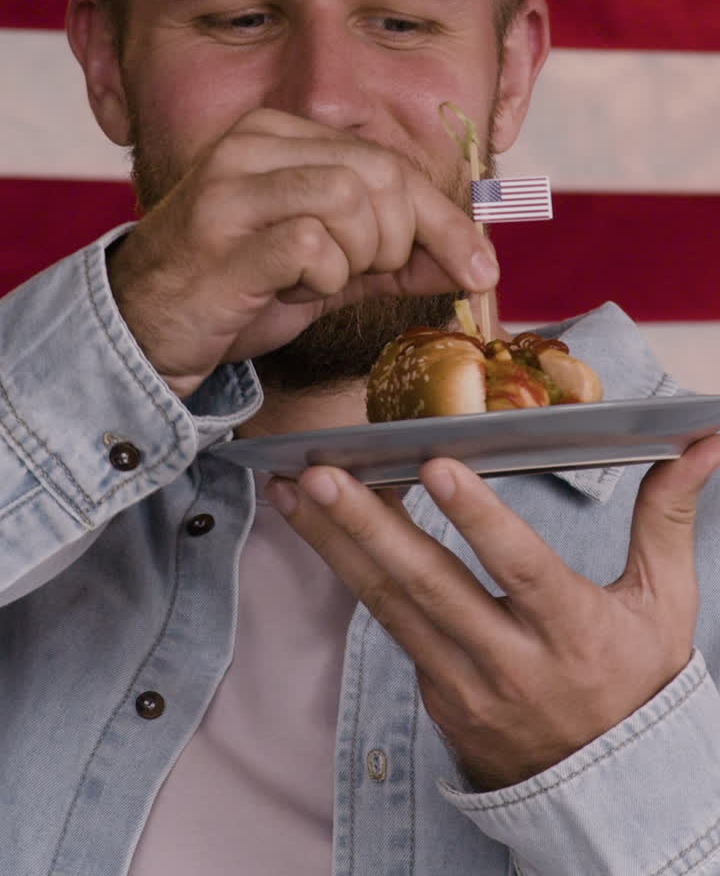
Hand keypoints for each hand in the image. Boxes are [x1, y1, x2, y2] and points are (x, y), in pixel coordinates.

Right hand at [107, 108, 496, 398]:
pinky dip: (324, 278)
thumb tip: (472, 263)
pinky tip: (293, 290)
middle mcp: (253, 145)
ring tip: (320, 282)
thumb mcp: (328, 272)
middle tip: (373, 276)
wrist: (144, 330)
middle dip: (403, 240)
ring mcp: (232, 184)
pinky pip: (313, 243)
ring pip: (351, 201)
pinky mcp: (220, 232)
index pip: (389, 163)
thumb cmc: (236, 292)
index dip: (446, 220)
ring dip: (358, 260)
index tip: (482, 269)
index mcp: (278, 136)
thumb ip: (395, 258)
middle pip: (380, 175)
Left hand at [266, 432, 719, 790]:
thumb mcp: (665, 603)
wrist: (608, 788)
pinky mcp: (435, 693)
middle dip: (369, 527)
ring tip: (293, 491)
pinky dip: (348, 574)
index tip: (436, 467)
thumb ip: (668, 517)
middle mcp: (510, 663)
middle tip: (324, 475)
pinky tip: (317, 529)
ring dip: (335, 545)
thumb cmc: (638, 680)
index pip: (520, 570)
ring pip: (390, 605)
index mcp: (573, 634)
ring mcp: (464, 685)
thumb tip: (703, 441)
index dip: (478, 519)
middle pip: (430, 588)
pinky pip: (388, 626)